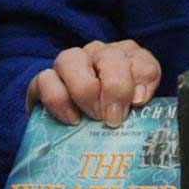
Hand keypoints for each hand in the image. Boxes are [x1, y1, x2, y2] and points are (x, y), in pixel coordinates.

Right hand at [27, 39, 161, 126]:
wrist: (78, 133)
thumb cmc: (112, 119)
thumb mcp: (136, 112)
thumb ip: (144, 101)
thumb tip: (138, 98)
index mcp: (126, 59)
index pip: (140, 60)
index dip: (141, 81)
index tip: (138, 104)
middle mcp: (97, 54)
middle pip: (109, 56)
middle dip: (114, 88)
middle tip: (113, 118)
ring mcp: (69, 64)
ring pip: (70, 59)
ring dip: (84, 90)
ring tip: (92, 117)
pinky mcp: (44, 80)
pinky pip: (45, 79)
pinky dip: (59, 101)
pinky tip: (72, 119)